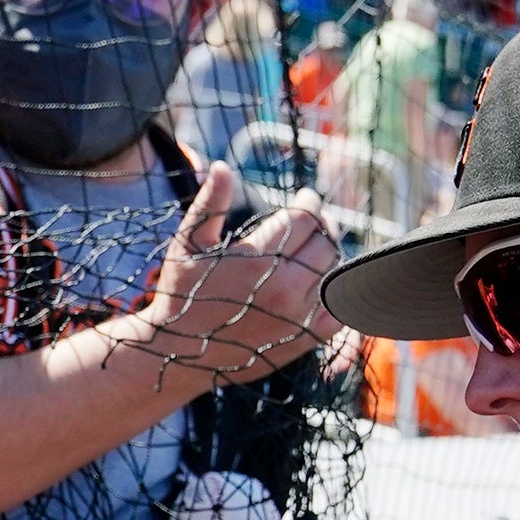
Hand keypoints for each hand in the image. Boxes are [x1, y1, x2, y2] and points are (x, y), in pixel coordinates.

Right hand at [140, 165, 337, 384]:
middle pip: (326, 241)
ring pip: (335, 271)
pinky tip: (325, 282)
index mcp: (258, 258)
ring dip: (330, 255)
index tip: (306, 198)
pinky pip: (341, 310)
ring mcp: (298, 316)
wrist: (179, 354)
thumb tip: (221, 166)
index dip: (309, 201)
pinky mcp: (305, 340)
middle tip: (313, 222)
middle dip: (322, 225)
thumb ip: (208, 204)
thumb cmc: (181, 294)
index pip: (305, 217)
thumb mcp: (187, 244)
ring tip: (316, 249)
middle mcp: (283, 287)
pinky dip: (340, 292)